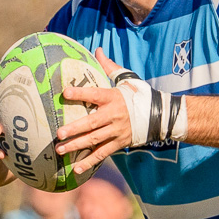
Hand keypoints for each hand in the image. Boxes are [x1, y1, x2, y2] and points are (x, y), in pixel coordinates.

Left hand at [54, 51, 137, 171]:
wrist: (160, 115)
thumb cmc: (139, 95)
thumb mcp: (126, 78)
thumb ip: (109, 66)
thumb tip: (97, 50)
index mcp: (113, 98)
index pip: (94, 94)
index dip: (80, 93)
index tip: (64, 93)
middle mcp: (114, 115)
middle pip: (91, 123)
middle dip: (74, 129)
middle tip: (58, 134)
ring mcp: (116, 131)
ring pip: (94, 140)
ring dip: (76, 146)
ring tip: (60, 150)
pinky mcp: (119, 143)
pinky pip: (102, 154)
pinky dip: (90, 162)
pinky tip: (77, 168)